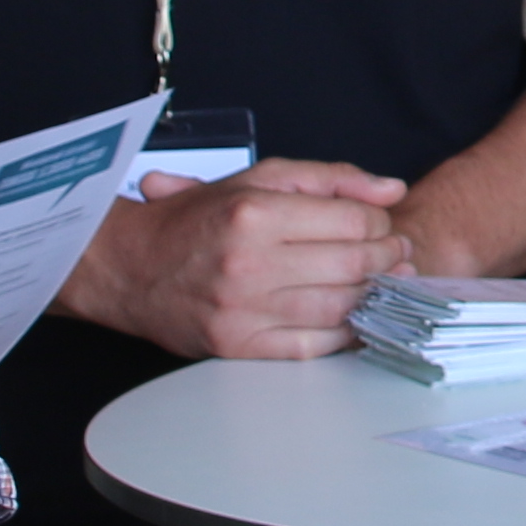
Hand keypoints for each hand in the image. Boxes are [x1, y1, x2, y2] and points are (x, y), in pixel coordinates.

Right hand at [59, 157, 412, 360]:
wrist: (129, 267)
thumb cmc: (195, 220)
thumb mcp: (257, 179)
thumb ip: (329, 179)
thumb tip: (391, 190)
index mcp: (254, 213)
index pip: (351, 222)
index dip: (382, 225)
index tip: (386, 226)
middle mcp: (249, 263)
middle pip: (352, 266)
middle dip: (388, 260)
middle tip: (397, 255)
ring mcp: (243, 310)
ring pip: (339, 308)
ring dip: (374, 297)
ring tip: (383, 284)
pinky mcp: (239, 346)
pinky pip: (313, 346)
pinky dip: (345, 335)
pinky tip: (356, 319)